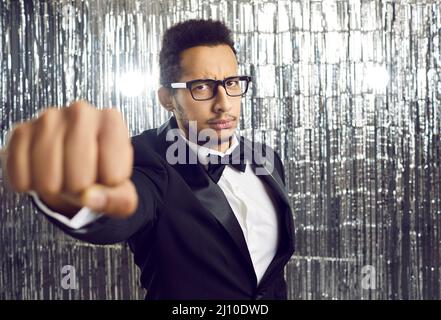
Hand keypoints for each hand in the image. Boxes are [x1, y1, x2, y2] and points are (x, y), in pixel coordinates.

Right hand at [1, 101, 137, 218]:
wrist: (73, 159)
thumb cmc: (102, 171)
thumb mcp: (122, 190)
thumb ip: (117, 199)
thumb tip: (89, 198)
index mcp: (112, 121)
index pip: (113, 176)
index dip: (108, 187)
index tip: (107, 177)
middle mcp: (81, 112)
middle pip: (79, 180)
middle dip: (79, 191)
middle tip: (82, 180)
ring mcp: (48, 119)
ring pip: (48, 180)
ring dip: (55, 189)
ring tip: (64, 176)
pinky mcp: (21, 131)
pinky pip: (22, 176)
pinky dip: (31, 185)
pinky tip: (43, 172)